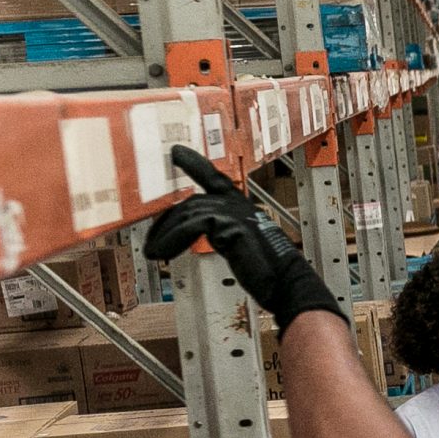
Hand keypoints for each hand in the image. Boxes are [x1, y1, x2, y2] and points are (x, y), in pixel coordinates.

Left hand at [143, 147, 344, 327]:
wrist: (286, 284)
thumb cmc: (271, 272)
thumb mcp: (243, 247)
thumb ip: (224, 235)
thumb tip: (201, 236)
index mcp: (244, 209)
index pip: (215, 179)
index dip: (195, 164)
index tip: (176, 152)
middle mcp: (240, 207)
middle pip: (192, 202)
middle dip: (166, 220)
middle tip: (151, 240)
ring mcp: (237, 215)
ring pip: (189, 214)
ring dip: (165, 235)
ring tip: (154, 253)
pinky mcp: (233, 227)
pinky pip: (193, 227)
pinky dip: (174, 239)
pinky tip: (164, 253)